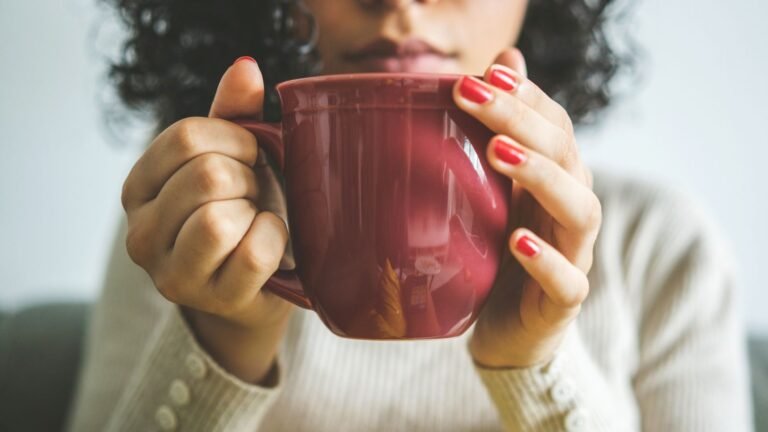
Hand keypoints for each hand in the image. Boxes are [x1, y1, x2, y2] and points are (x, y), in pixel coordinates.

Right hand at [121, 57, 293, 383]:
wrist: (256, 286)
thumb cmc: (244, 213)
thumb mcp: (234, 158)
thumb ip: (235, 114)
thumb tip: (246, 68)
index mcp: (139, 188)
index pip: (186, 137)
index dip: (236, 140)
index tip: (252, 157)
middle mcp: (141, 233)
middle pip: (207, 175)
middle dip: (249, 179)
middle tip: (255, 196)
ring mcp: (172, 274)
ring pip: (219, 219)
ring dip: (257, 211)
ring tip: (257, 219)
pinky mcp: (212, 301)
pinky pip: (252, 254)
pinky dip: (274, 240)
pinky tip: (270, 242)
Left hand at [454, 48, 601, 367]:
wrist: (510, 331)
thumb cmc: (499, 254)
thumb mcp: (494, 192)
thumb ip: (500, 132)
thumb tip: (501, 62)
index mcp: (557, 180)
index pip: (554, 125)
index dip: (526, 97)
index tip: (484, 73)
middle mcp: (571, 210)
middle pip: (565, 155)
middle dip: (520, 120)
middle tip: (473, 96)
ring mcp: (574, 255)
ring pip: (579, 210)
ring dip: (540, 176)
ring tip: (498, 152)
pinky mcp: (563, 302)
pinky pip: (568, 281)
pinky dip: (546, 261)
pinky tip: (517, 241)